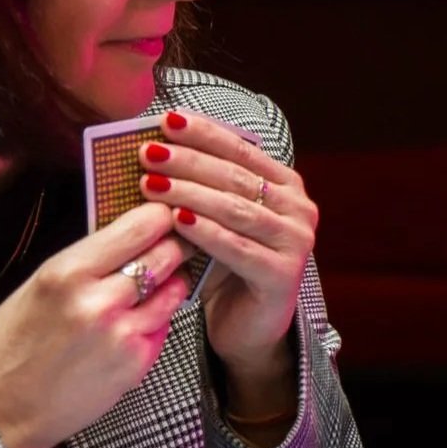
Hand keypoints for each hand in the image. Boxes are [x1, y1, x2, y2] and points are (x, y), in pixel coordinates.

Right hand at [0, 202, 192, 447]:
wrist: (2, 411)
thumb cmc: (12, 346)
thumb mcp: (36, 287)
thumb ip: (85, 260)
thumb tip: (128, 233)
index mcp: (66, 273)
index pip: (139, 226)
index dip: (159, 217)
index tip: (162, 215)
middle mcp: (99, 301)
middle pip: (167, 254)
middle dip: (171, 247)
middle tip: (168, 246)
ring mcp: (122, 334)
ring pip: (175, 289)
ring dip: (170, 282)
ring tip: (152, 285)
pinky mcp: (137, 363)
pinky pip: (165, 326)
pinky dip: (158, 319)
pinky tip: (137, 322)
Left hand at [140, 112, 316, 408]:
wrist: (249, 326)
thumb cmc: (227, 268)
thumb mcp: (215, 219)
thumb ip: (200, 188)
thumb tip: (152, 152)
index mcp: (285, 186)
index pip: (241, 150)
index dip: (203, 133)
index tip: (166, 121)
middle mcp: (298, 209)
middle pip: (236, 177)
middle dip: (188, 161)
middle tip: (148, 153)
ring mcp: (296, 242)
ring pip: (235, 209)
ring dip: (190, 193)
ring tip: (150, 184)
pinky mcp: (284, 275)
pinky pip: (239, 247)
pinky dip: (205, 232)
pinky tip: (176, 220)